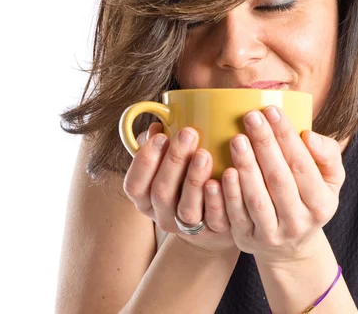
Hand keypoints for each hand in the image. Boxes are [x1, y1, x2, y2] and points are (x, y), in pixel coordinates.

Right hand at [123, 122, 236, 254]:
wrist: (217, 216)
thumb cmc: (187, 177)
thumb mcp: (170, 162)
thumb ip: (162, 144)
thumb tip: (159, 124)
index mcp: (145, 199)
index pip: (134, 185)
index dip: (145, 162)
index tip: (161, 136)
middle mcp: (162, 216)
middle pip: (161, 192)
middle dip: (174, 161)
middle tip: (189, 133)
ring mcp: (187, 228)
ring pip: (187, 209)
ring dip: (194, 179)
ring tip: (205, 153)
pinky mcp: (213, 232)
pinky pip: (214, 220)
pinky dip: (216, 199)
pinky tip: (222, 178)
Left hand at [221, 106, 344, 262]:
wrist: (291, 246)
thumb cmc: (308, 198)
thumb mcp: (329, 180)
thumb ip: (328, 154)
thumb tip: (308, 135)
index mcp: (322, 204)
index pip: (303, 165)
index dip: (287, 137)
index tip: (272, 110)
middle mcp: (299, 222)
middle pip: (279, 180)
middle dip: (264, 145)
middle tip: (251, 117)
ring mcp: (272, 234)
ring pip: (257, 199)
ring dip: (246, 167)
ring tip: (237, 140)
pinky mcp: (247, 240)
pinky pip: (236, 216)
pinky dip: (229, 193)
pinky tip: (224, 172)